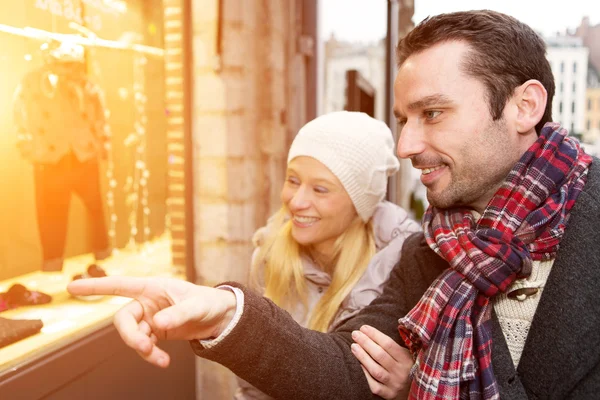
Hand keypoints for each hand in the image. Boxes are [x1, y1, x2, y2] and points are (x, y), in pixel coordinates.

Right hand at [67, 276, 236, 367]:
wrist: (218, 318)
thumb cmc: (208, 303)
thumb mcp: (197, 306)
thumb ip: (178, 314)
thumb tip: (158, 323)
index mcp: (153, 287)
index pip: (120, 284)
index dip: (96, 286)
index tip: (73, 287)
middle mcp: (147, 302)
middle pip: (123, 318)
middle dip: (130, 335)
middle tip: (144, 346)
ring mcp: (149, 318)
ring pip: (132, 335)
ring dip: (142, 349)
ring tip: (160, 359)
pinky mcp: (155, 332)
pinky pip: (144, 346)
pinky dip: (150, 355)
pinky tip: (162, 361)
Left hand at [351, 325, 412, 399]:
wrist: (416, 390)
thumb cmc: (407, 367)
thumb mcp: (407, 355)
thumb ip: (394, 345)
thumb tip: (372, 331)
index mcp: (406, 359)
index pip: (388, 344)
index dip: (374, 334)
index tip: (363, 328)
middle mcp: (401, 372)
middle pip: (380, 355)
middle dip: (365, 342)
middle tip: (355, 334)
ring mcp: (394, 384)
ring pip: (375, 370)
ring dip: (362, 356)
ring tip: (353, 346)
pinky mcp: (388, 394)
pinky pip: (374, 385)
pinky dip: (365, 374)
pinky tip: (358, 364)